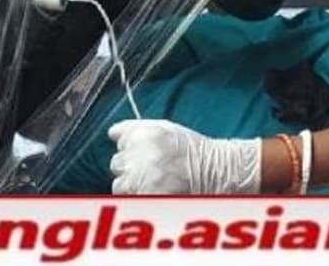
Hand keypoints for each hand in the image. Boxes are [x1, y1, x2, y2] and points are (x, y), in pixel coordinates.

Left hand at [108, 120, 260, 193]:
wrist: (215, 170)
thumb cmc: (193, 150)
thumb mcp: (166, 128)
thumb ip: (137, 130)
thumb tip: (113, 135)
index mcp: (142, 132)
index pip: (117, 136)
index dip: (130, 145)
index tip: (143, 150)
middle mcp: (137, 152)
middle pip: (117, 162)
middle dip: (131, 166)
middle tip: (154, 169)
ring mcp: (138, 177)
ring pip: (119, 184)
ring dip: (132, 185)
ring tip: (156, 183)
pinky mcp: (143, 196)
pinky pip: (129, 199)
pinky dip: (139, 198)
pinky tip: (157, 192)